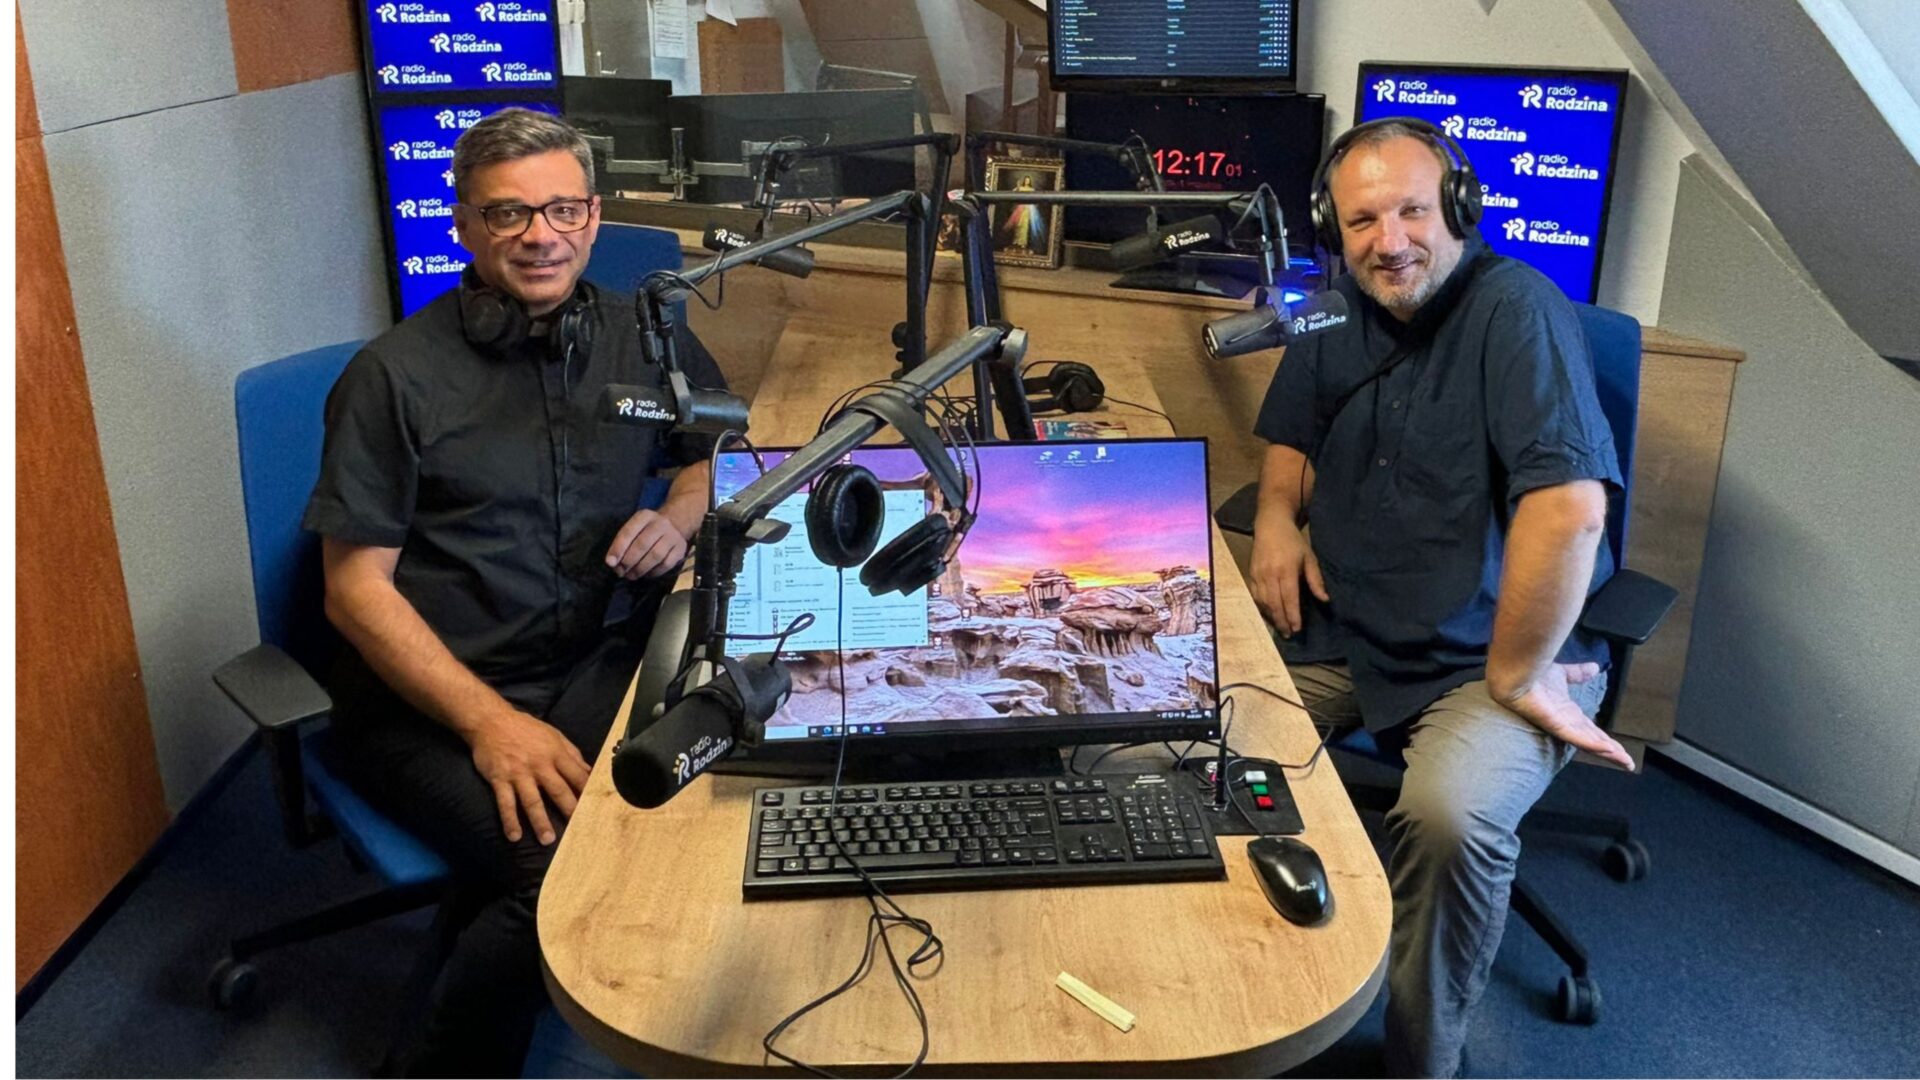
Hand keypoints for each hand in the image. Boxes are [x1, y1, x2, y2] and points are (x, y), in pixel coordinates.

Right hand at [468, 709, 591, 844]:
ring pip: (532, 801)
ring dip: (540, 821)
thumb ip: (572, 754)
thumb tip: (590, 770)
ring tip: (547, 840)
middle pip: (558, 791)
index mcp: (555, 753)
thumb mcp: (554, 735)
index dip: (586, 792)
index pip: (576, 776)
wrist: (491, 721)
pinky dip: (509, 820)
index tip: (595, 808)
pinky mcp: (499, 779)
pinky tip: (514, 836)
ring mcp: (518, 773)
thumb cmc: (526, 729)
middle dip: (569, 810)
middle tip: (577, 830)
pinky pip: (505, 803)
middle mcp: (539, 765)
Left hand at [605, 508, 688, 579]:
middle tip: (621, 572)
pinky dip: (654, 572)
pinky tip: (646, 574)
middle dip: (629, 561)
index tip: (610, 563)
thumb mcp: (634, 528)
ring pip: (655, 556)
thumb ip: (622, 543)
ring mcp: (673, 536)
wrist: (674, 524)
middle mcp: (660, 524)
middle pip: (642, 545)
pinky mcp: (681, 549)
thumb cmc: (647, 530)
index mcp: (644, 516)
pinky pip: (666, 564)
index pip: (629, 532)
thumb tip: (612, 563)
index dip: (618, 549)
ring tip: (632, 575)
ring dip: (640, 569)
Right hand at [1250, 517, 1328, 635]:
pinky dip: (1262, 607)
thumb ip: (1316, 580)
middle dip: (1282, 621)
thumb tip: (1325, 599)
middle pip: (1275, 604)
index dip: (1293, 615)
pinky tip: (1269, 613)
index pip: (1289, 598)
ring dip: (1271, 617)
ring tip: (1280, 627)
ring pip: (1263, 602)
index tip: (1297, 628)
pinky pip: (1255, 596)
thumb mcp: (1309, 558)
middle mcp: (1270, 574)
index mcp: (1286, 570)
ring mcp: (1258, 575)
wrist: (1270, 525)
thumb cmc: (1293, 541)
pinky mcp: (1250, 574)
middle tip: (1289, 634)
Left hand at [1492, 662, 1633, 768]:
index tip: (1620, 749)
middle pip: (1594, 741)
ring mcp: (1561, 725)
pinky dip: (1593, 743)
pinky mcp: (1555, 724)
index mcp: (1569, 713)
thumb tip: (1595, 668)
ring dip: (1608, 752)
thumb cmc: (1533, 674)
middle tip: (1629, 763)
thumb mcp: (1563, 674)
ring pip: (1589, 742)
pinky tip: (1608, 750)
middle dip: (1612, 752)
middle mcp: (1567, 722)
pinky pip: (1576, 736)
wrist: (1515, 672)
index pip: (1592, 730)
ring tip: (1624, 761)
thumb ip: (1578, 674)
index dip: (1607, 740)